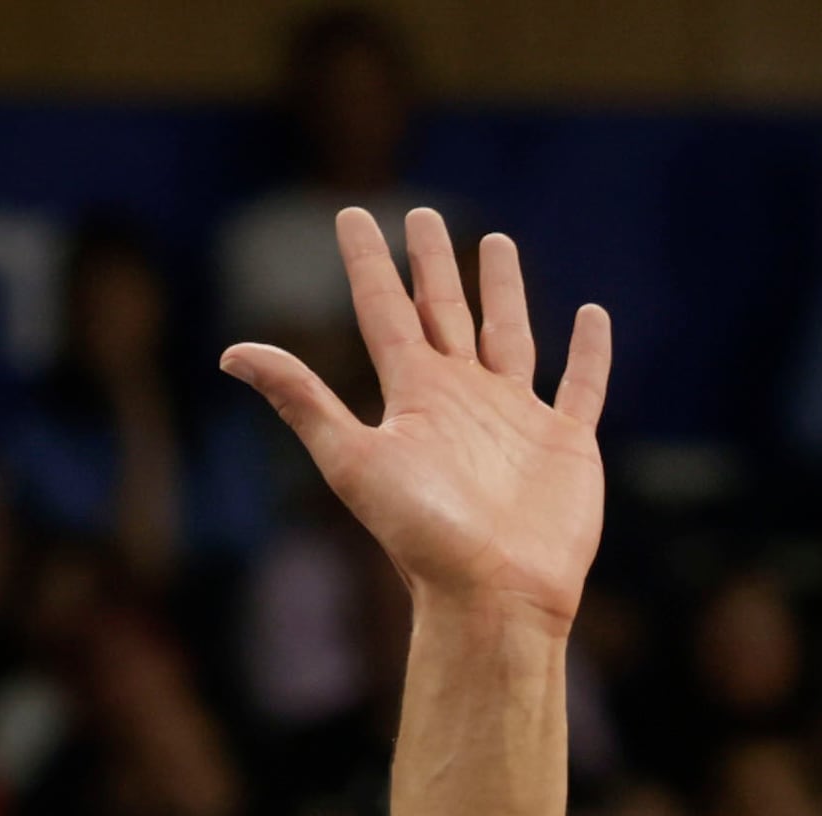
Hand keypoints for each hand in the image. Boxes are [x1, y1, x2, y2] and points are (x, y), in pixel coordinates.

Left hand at [221, 208, 608, 631]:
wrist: (492, 594)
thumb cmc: (422, 535)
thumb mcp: (352, 459)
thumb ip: (301, 400)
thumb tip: (230, 353)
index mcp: (415, 396)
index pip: (386, 311)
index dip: (369, 263)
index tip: (351, 215)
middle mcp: (462, 398)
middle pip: (444, 312)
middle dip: (433, 264)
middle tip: (423, 215)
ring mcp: (515, 419)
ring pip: (510, 335)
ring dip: (504, 291)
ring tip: (497, 242)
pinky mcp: (565, 444)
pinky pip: (581, 386)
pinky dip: (589, 354)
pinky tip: (591, 318)